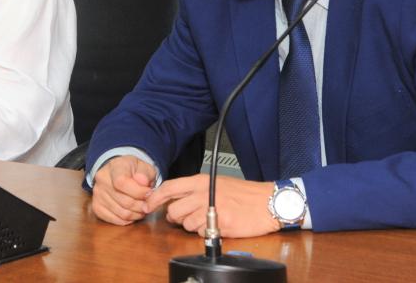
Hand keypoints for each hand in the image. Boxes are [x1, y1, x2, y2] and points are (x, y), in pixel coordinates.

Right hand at [91, 155, 156, 225]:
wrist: (118, 172)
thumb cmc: (134, 171)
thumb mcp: (144, 167)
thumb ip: (145, 174)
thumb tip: (143, 183)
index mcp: (115, 166)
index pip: (121, 182)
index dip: (138, 192)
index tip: (149, 193)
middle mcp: (102, 179)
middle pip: (124, 201)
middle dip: (142, 205)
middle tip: (149, 203)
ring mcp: (97, 194)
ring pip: (122, 213)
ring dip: (137, 214)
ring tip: (142, 208)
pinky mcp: (96, 207)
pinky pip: (115, 220)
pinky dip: (127, 220)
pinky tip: (132, 212)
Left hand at [144, 175, 280, 237]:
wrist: (267, 202)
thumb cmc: (244, 193)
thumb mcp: (216, 182)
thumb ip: (195, 189)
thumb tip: (175, 198)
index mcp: (202, 181)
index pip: (169, 187)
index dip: (155, 197)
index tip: (148, 204)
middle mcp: (203, 194)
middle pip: (173, 210)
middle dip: (176, 217)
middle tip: (186, 216)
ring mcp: (212, 210)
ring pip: (186, 224)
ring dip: (193, 226)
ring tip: (207, 219)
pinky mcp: (220, 225)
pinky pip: (202, 233)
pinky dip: (206, 233)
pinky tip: (217, 225)